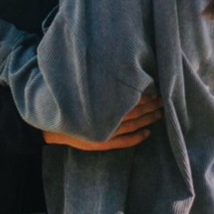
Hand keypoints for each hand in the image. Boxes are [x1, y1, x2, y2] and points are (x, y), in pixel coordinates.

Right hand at [44, 92, 162, 151]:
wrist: (49, 124)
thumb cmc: (66, 102)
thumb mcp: (80, 88)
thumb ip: (98, 82)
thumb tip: (114, 69)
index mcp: (103, 103)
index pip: (130, 98)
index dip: (145, 94)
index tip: (156, 88)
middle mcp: (106, 118)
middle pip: (135, 111)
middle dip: (151, 105)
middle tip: (164, 99)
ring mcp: (105, 132)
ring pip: (133, 125)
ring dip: (148, 120)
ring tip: (161, 114)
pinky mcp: (102, 143)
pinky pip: (125, 142)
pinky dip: (138, 138)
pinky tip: (148, 133)